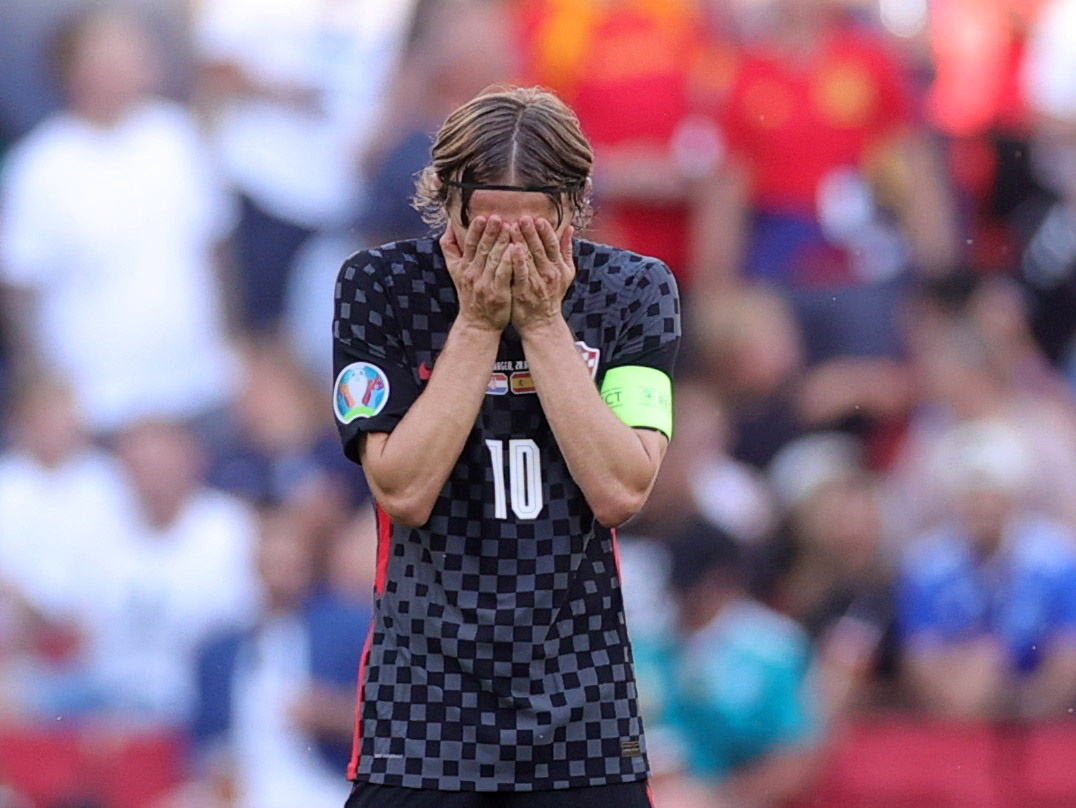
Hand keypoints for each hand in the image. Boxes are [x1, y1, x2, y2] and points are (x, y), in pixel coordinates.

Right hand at [440, 216, 512, 331]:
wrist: (477, 323)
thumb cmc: (470, 294)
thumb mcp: (455, 271)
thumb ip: (451, 248)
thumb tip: (449, 224)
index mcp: (463, 267)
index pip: (469, 244)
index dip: (475, 231)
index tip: (481, 217)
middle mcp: (472, 274)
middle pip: (482, 249)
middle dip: (490, 232)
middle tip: (498, 217)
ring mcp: (485, 284)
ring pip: (494, 259)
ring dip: (502, 242)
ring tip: (510, 227)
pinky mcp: (498, 293)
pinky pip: (504, 274)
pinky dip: (510, 261)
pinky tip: (516, 250)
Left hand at [509, 216, 574, 333]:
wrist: (542, 323)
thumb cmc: (552, 296)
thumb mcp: (566, 274)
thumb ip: (566, 250)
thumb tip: (570, 228)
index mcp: (558, 267)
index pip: (553, 244)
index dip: (546, 231)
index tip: (538, 218)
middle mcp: (549, 274)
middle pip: (539, 249)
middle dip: (531, 232)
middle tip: (523, 217)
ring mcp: (536, 283)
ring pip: (528, 258)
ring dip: (520, 241)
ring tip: (511, 226)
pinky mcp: (523, 291)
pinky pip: (519, 273)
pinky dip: (516, 260)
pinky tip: (510, 248)